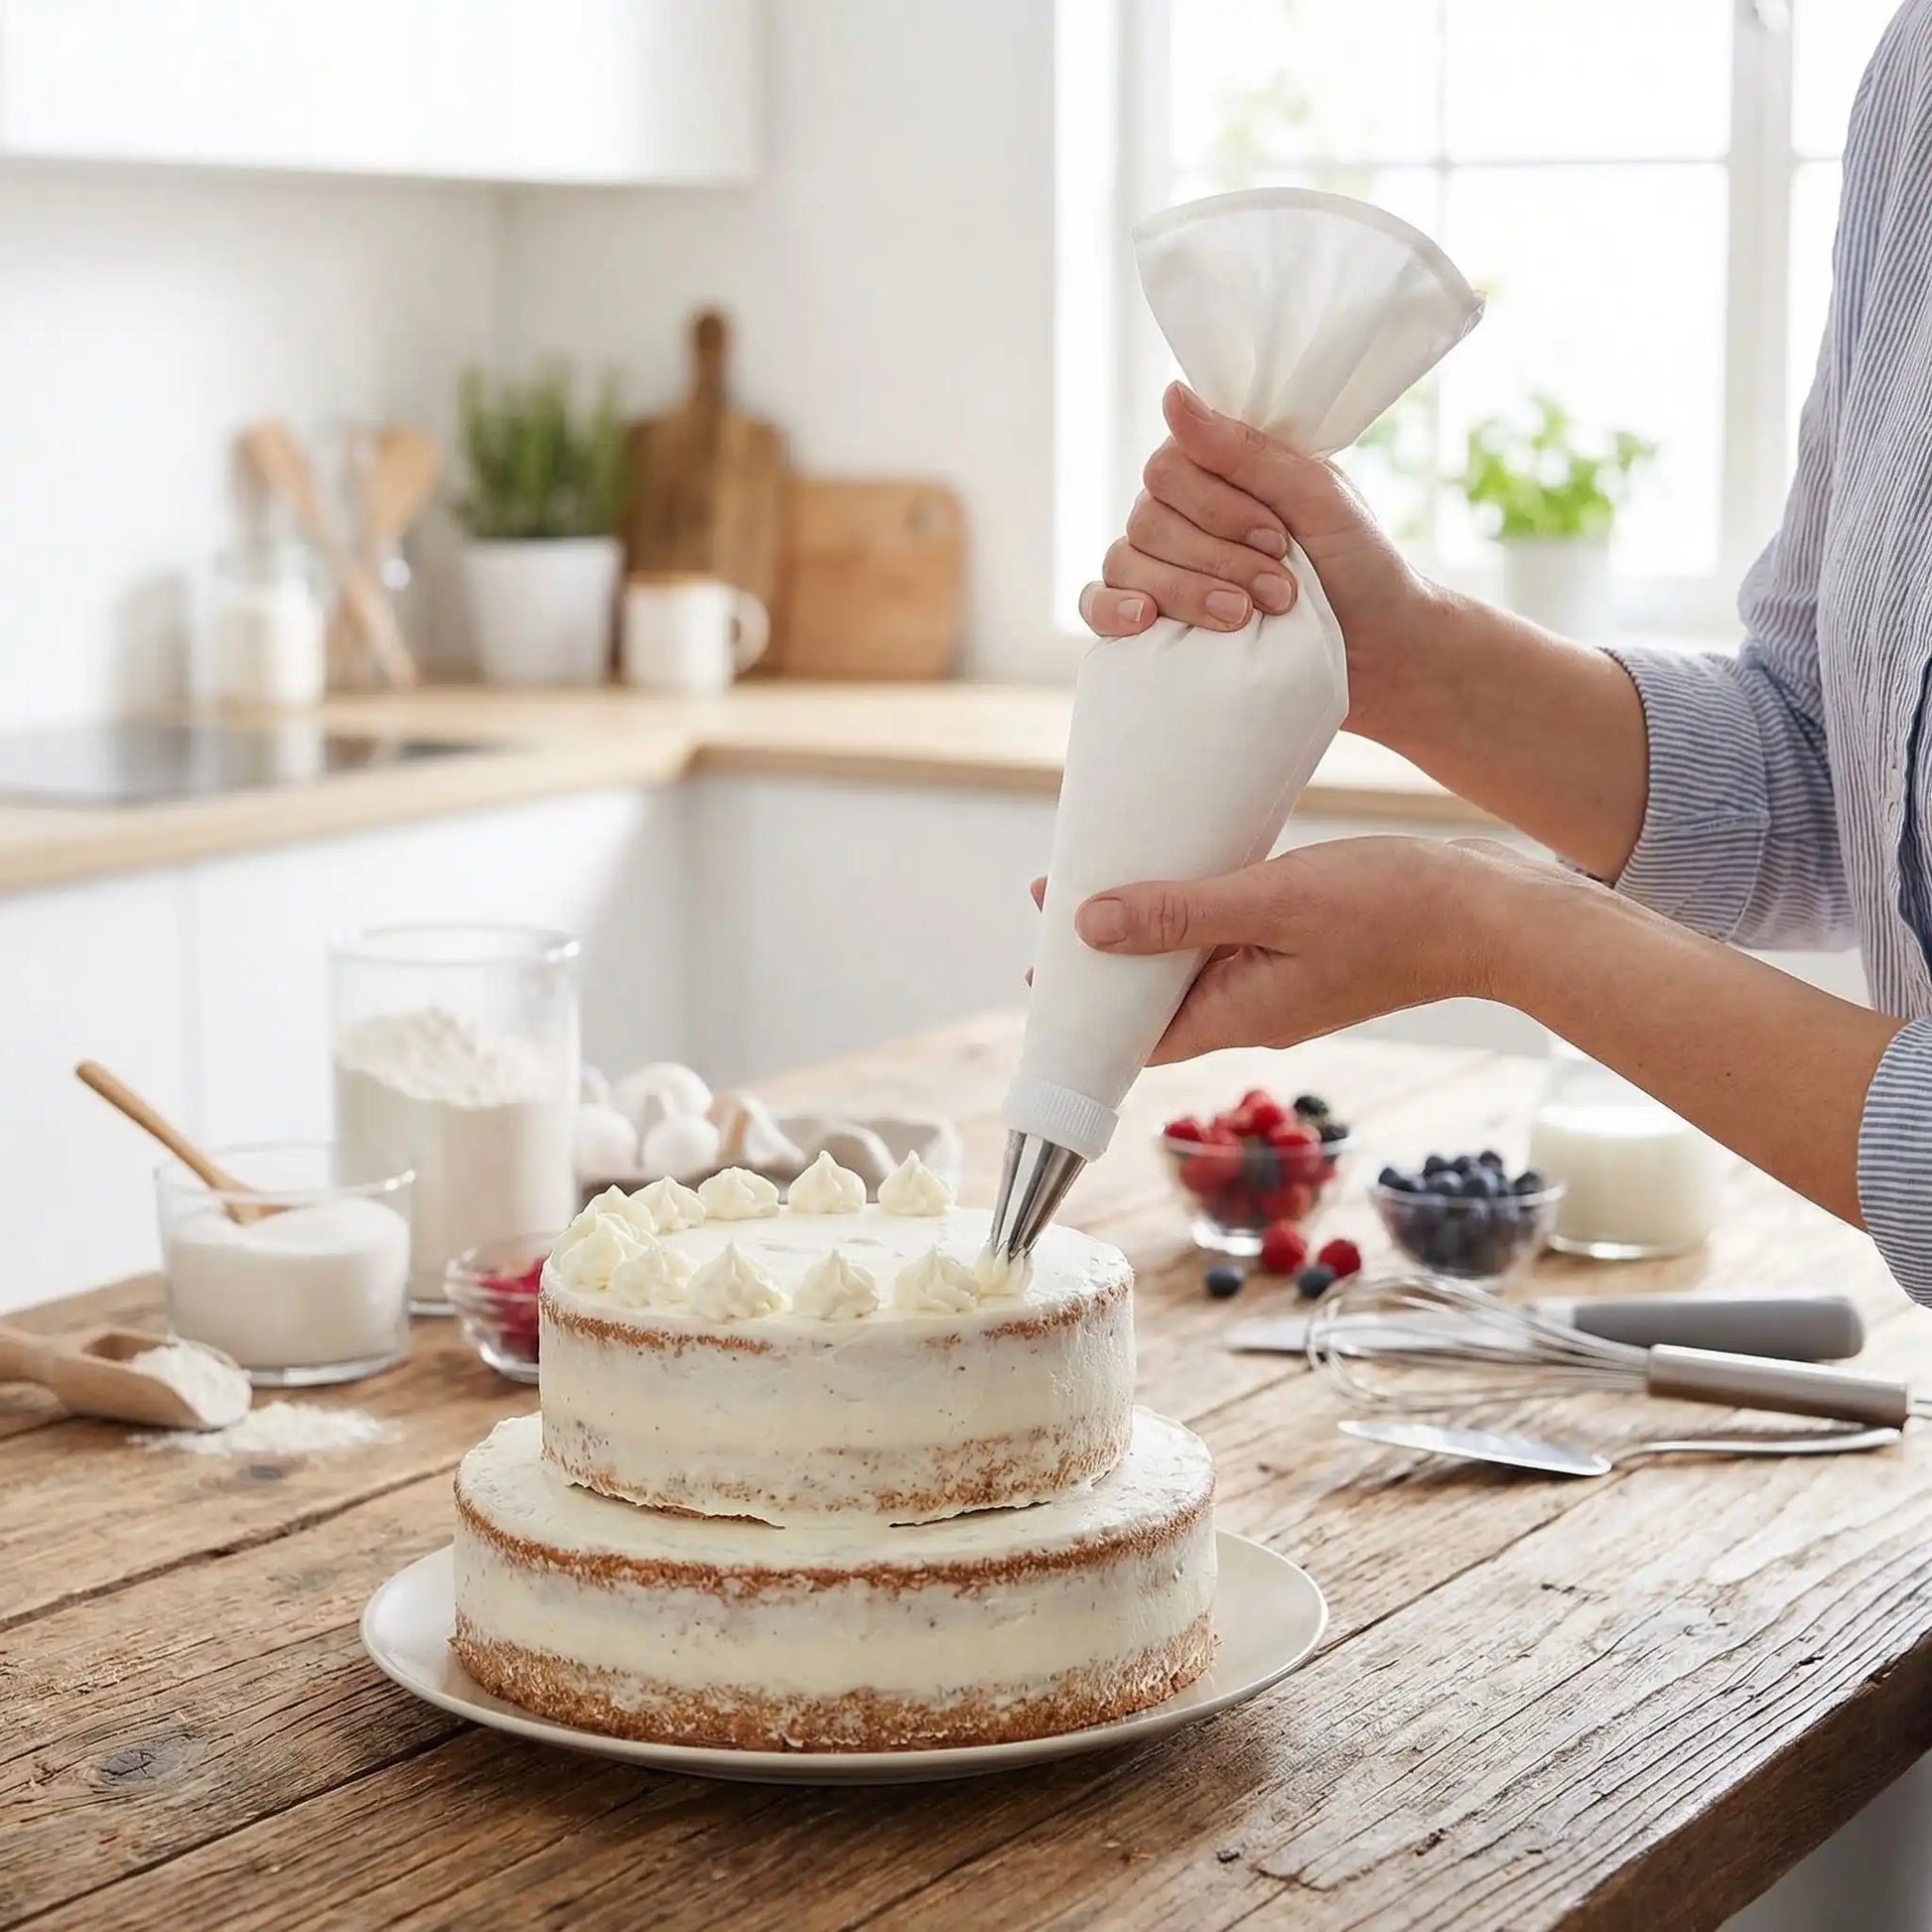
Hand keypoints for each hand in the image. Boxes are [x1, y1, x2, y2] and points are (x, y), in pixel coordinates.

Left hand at [1058, 837, 1541, 1062]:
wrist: (1494, 912)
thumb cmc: (1392, 911)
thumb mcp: (1271, 902)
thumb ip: (1179, 916)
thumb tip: (1086, 928)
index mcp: (1237, 1018)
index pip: (1134, 1038)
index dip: (1081, 1010)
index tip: (1036, 969)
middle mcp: (1253, 1011)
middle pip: (1154, 996)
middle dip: (1102, 955)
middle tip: (1050, 896)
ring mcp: (1281, 982)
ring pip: (1190, 961)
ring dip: (1146, 925)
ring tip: (1097, 872)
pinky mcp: (1305, 949)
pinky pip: (1230, 935)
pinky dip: (1194, 907)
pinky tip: (1177, 864)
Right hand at [1078, 383, 1446, 740]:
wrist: (1382, 656)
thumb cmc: (1361, 568)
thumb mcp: (1318, 498)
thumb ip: (1246, 451)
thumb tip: (1170, 395)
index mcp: (1220, 472)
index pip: (1168, 467)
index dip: (1216, 508)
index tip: (1279, 540)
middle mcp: (1183, 515)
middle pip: (1147, 519)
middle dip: (1215, 558)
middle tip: (1279, 589)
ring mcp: (1164, 569)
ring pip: (1127, 563)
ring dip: (1186, 591)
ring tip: (1246, 619)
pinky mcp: (1156, 624)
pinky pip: (1096, 605)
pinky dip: (1111, 610)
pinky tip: (1143, 620)